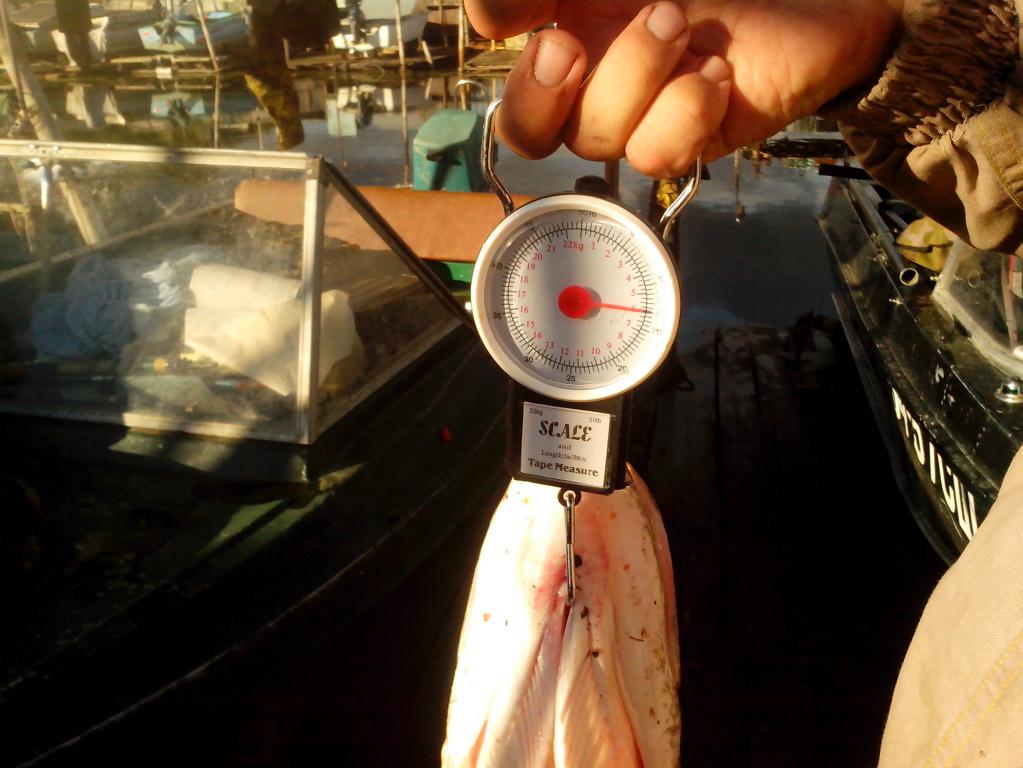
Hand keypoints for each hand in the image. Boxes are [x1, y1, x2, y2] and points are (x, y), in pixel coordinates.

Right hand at [465, 0, 901, 176]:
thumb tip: (480, 18)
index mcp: (567, 37)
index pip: (507, 78)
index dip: (501, 56)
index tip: (521, 18)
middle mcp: (593, 85)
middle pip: (529, 132)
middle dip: (541, 91)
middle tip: (571, 43)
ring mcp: (641, 118)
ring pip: (598, 138)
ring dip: (634, 74)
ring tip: (677, 22)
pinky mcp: (689, 141)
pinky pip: (658, 154)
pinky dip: (684, 111)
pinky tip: (715, 72)